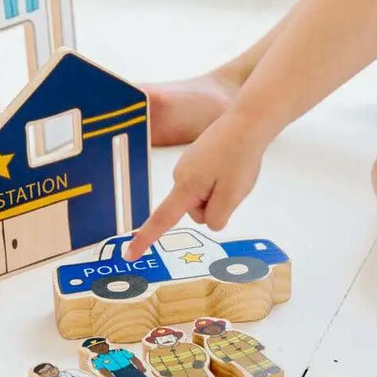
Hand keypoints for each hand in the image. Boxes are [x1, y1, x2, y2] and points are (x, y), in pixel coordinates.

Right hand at [124, 115, 264, 259]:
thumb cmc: (239, 157)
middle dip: (215, 205)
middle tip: (234, 185)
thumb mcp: (232, 196)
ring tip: (236, 172)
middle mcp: (180, 175)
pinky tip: (232, 164)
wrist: (247, 122)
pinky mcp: (196, 158)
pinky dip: (221, 180)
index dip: (145, 240)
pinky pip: (207, 182)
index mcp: (185, 187)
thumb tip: (209, 220)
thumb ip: (217, 217)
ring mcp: (188, 165)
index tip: (129, 255)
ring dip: (220, 191)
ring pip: (203, 196)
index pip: (161, 221)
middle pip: (195, 210)